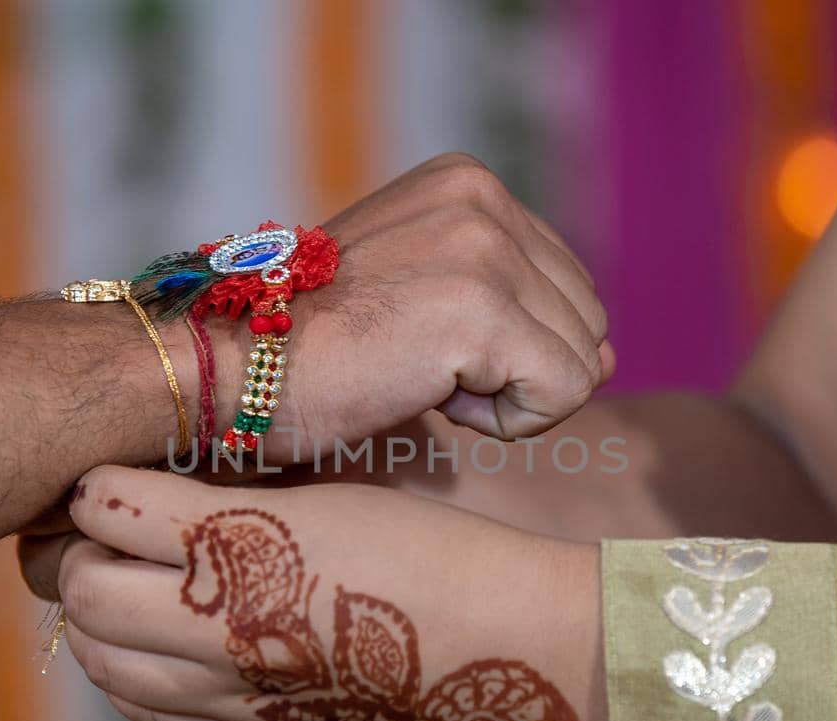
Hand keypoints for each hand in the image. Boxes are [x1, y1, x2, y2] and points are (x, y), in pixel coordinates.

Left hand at [20, 465, 607, 720]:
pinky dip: (126, 672)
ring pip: (102, 656)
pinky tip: (152, 642)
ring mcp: (234, 689)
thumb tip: (170, 459)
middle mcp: (223, 622)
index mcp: (246, 540)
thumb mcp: (336, 486)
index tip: (110, 469)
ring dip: (94, 614)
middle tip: (101, 527)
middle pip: (84, 587)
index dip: (95, 482)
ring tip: (123, 580)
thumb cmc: (434, 543)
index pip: (105, 504)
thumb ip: (246, 479)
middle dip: (77, 551)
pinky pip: (148, 711)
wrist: (507, 645)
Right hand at [197, 153, 612, 458]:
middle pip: (586, 319)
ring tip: (419, 375)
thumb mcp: (421, 295)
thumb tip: (610, 358)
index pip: (565, 283)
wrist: (226, 366)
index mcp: (468, 183)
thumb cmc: (311, 348)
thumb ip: (515, 307)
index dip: (508, 343)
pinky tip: (434, 398)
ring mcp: (485, 249)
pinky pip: (565, 393)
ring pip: (583, 360)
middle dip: (517, 368)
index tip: (421, 343)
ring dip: (509, 396)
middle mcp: (483, 198)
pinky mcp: (483, 310)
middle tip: (419, 365)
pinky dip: (511, 422)